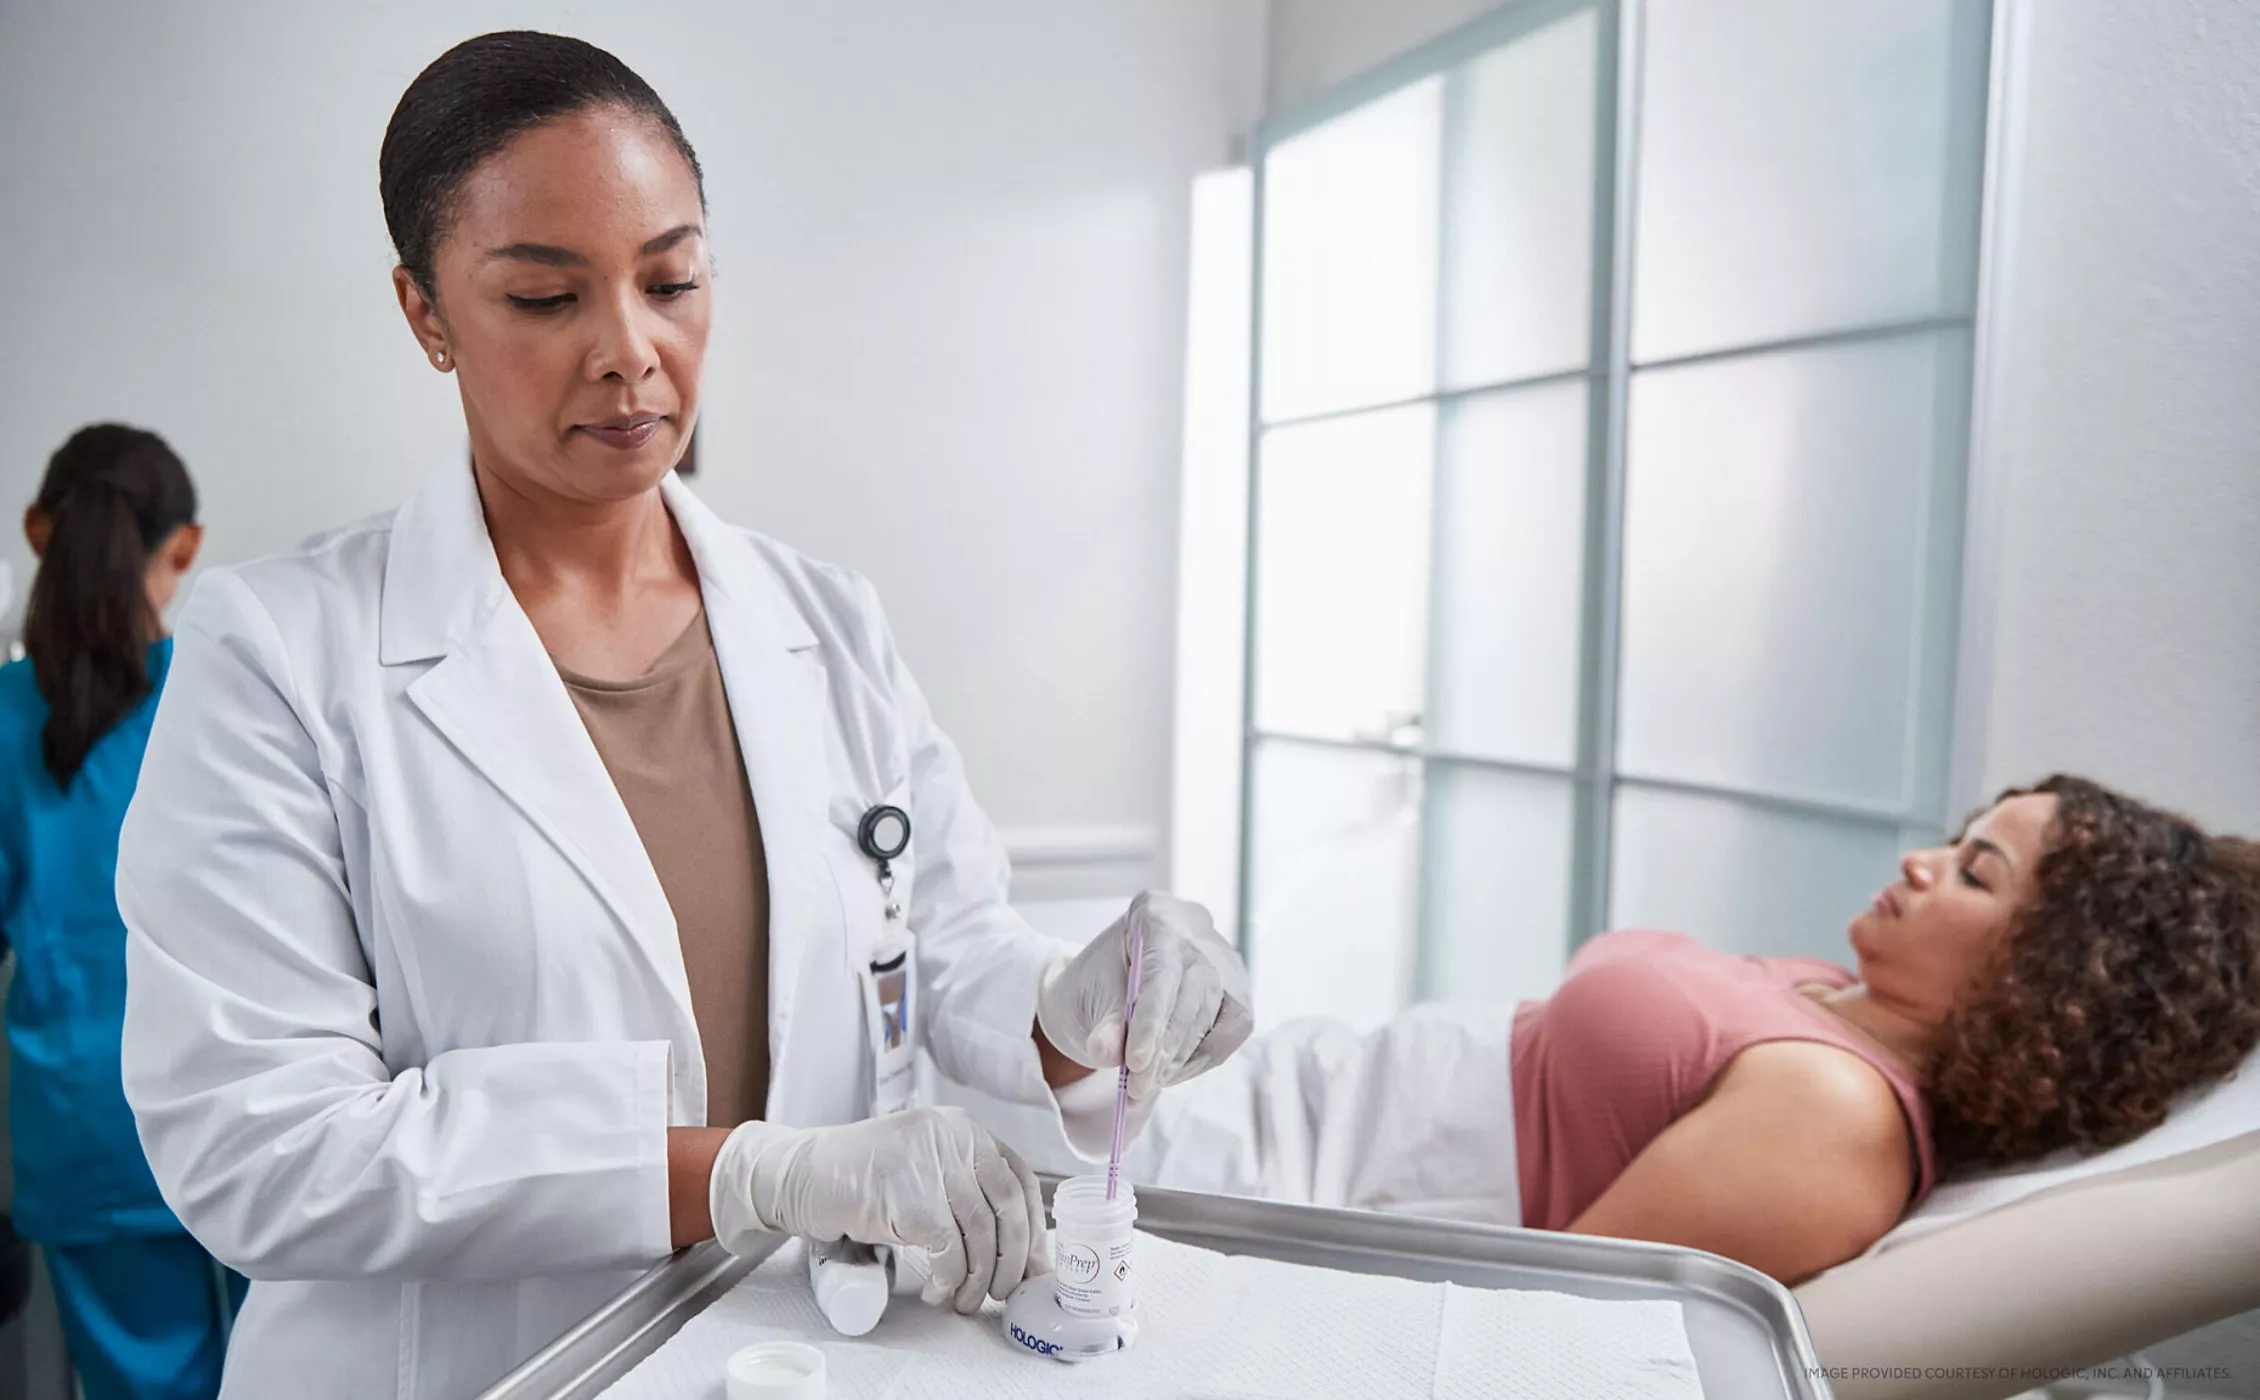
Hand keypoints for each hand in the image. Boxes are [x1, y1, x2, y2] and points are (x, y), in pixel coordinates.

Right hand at [707, 1107, 1046, 1312]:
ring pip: (980, 1234)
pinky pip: (947, 1250)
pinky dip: (948, 1280)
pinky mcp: (907, 1196)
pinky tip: (936, 1291)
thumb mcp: (922, 1168)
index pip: (1019, 1178)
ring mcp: (928, 1163)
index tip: (1035, 1264)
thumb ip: (962, 1189)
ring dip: (978, 1279)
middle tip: (1005, 1291)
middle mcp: (951, 1136)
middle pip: (1008, 1205)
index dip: (1034, 1227)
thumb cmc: (860, 1178)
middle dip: (1014, 1258)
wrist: (798, 1174)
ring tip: (965, 1300)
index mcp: (961, 1129)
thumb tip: (1015, 1247)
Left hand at [1035, 891, 1254, 1100]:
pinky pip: (1231, 1030)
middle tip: (1136, 1088)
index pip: (1161, 973)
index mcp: (1154, 914)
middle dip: (1163, 1050)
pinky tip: (1174, 1073)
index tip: (1133, 1063)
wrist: (1110, 987)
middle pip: (1191, 996)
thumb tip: (1108, 1052)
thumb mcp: (1085, 1000)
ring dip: (1179, 1060)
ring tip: (1146, 1085)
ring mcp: (1224, 958)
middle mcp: (1196, 929)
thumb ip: (1103, 1024)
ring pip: (1212, 1015)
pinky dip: (1202, 1058)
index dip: (1149, 1021)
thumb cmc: (1097, 985)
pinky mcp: (1238, 989)